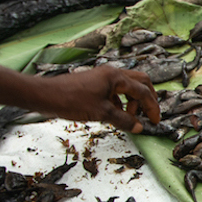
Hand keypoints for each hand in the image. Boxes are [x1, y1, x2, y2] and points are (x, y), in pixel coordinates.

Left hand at [32, 67, 160, 133]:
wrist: (46, 96)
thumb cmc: (71, 101)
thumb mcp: (101, 113)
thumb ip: (123, 120)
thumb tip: (138, 127)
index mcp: (116, 77)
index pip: (143, 91)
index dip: (152, 107)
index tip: (155, 122)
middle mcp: (112, 73)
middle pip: (140, 82)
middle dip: (147, 99)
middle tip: (148, 115)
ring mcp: (103, 77)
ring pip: (128, 86)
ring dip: (133, 101)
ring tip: (129, 117)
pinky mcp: (95, 83)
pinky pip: (115, 90)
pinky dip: (120, 101)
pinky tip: (115, 114)